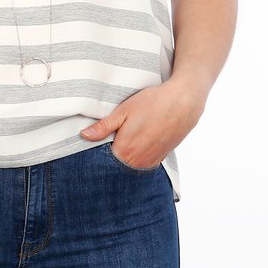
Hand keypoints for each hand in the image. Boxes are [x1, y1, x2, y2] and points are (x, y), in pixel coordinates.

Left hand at [79, 79, 205, 167]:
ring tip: (126, 137)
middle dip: (111, 155)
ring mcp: (151, 162)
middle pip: (117, 165)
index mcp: (125, 151)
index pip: (103, 160)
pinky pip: (143, 163)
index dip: (97, 151)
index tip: (96, 142)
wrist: (183, 103)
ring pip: (131, 165)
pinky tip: (138, 141)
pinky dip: (138, 156)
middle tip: (111, 137)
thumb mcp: (123, 111)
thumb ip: (103, 127)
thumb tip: (84, 136)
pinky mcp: (161, 158)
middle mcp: (138, 162)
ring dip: (126, 156)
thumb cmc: (152, 103)